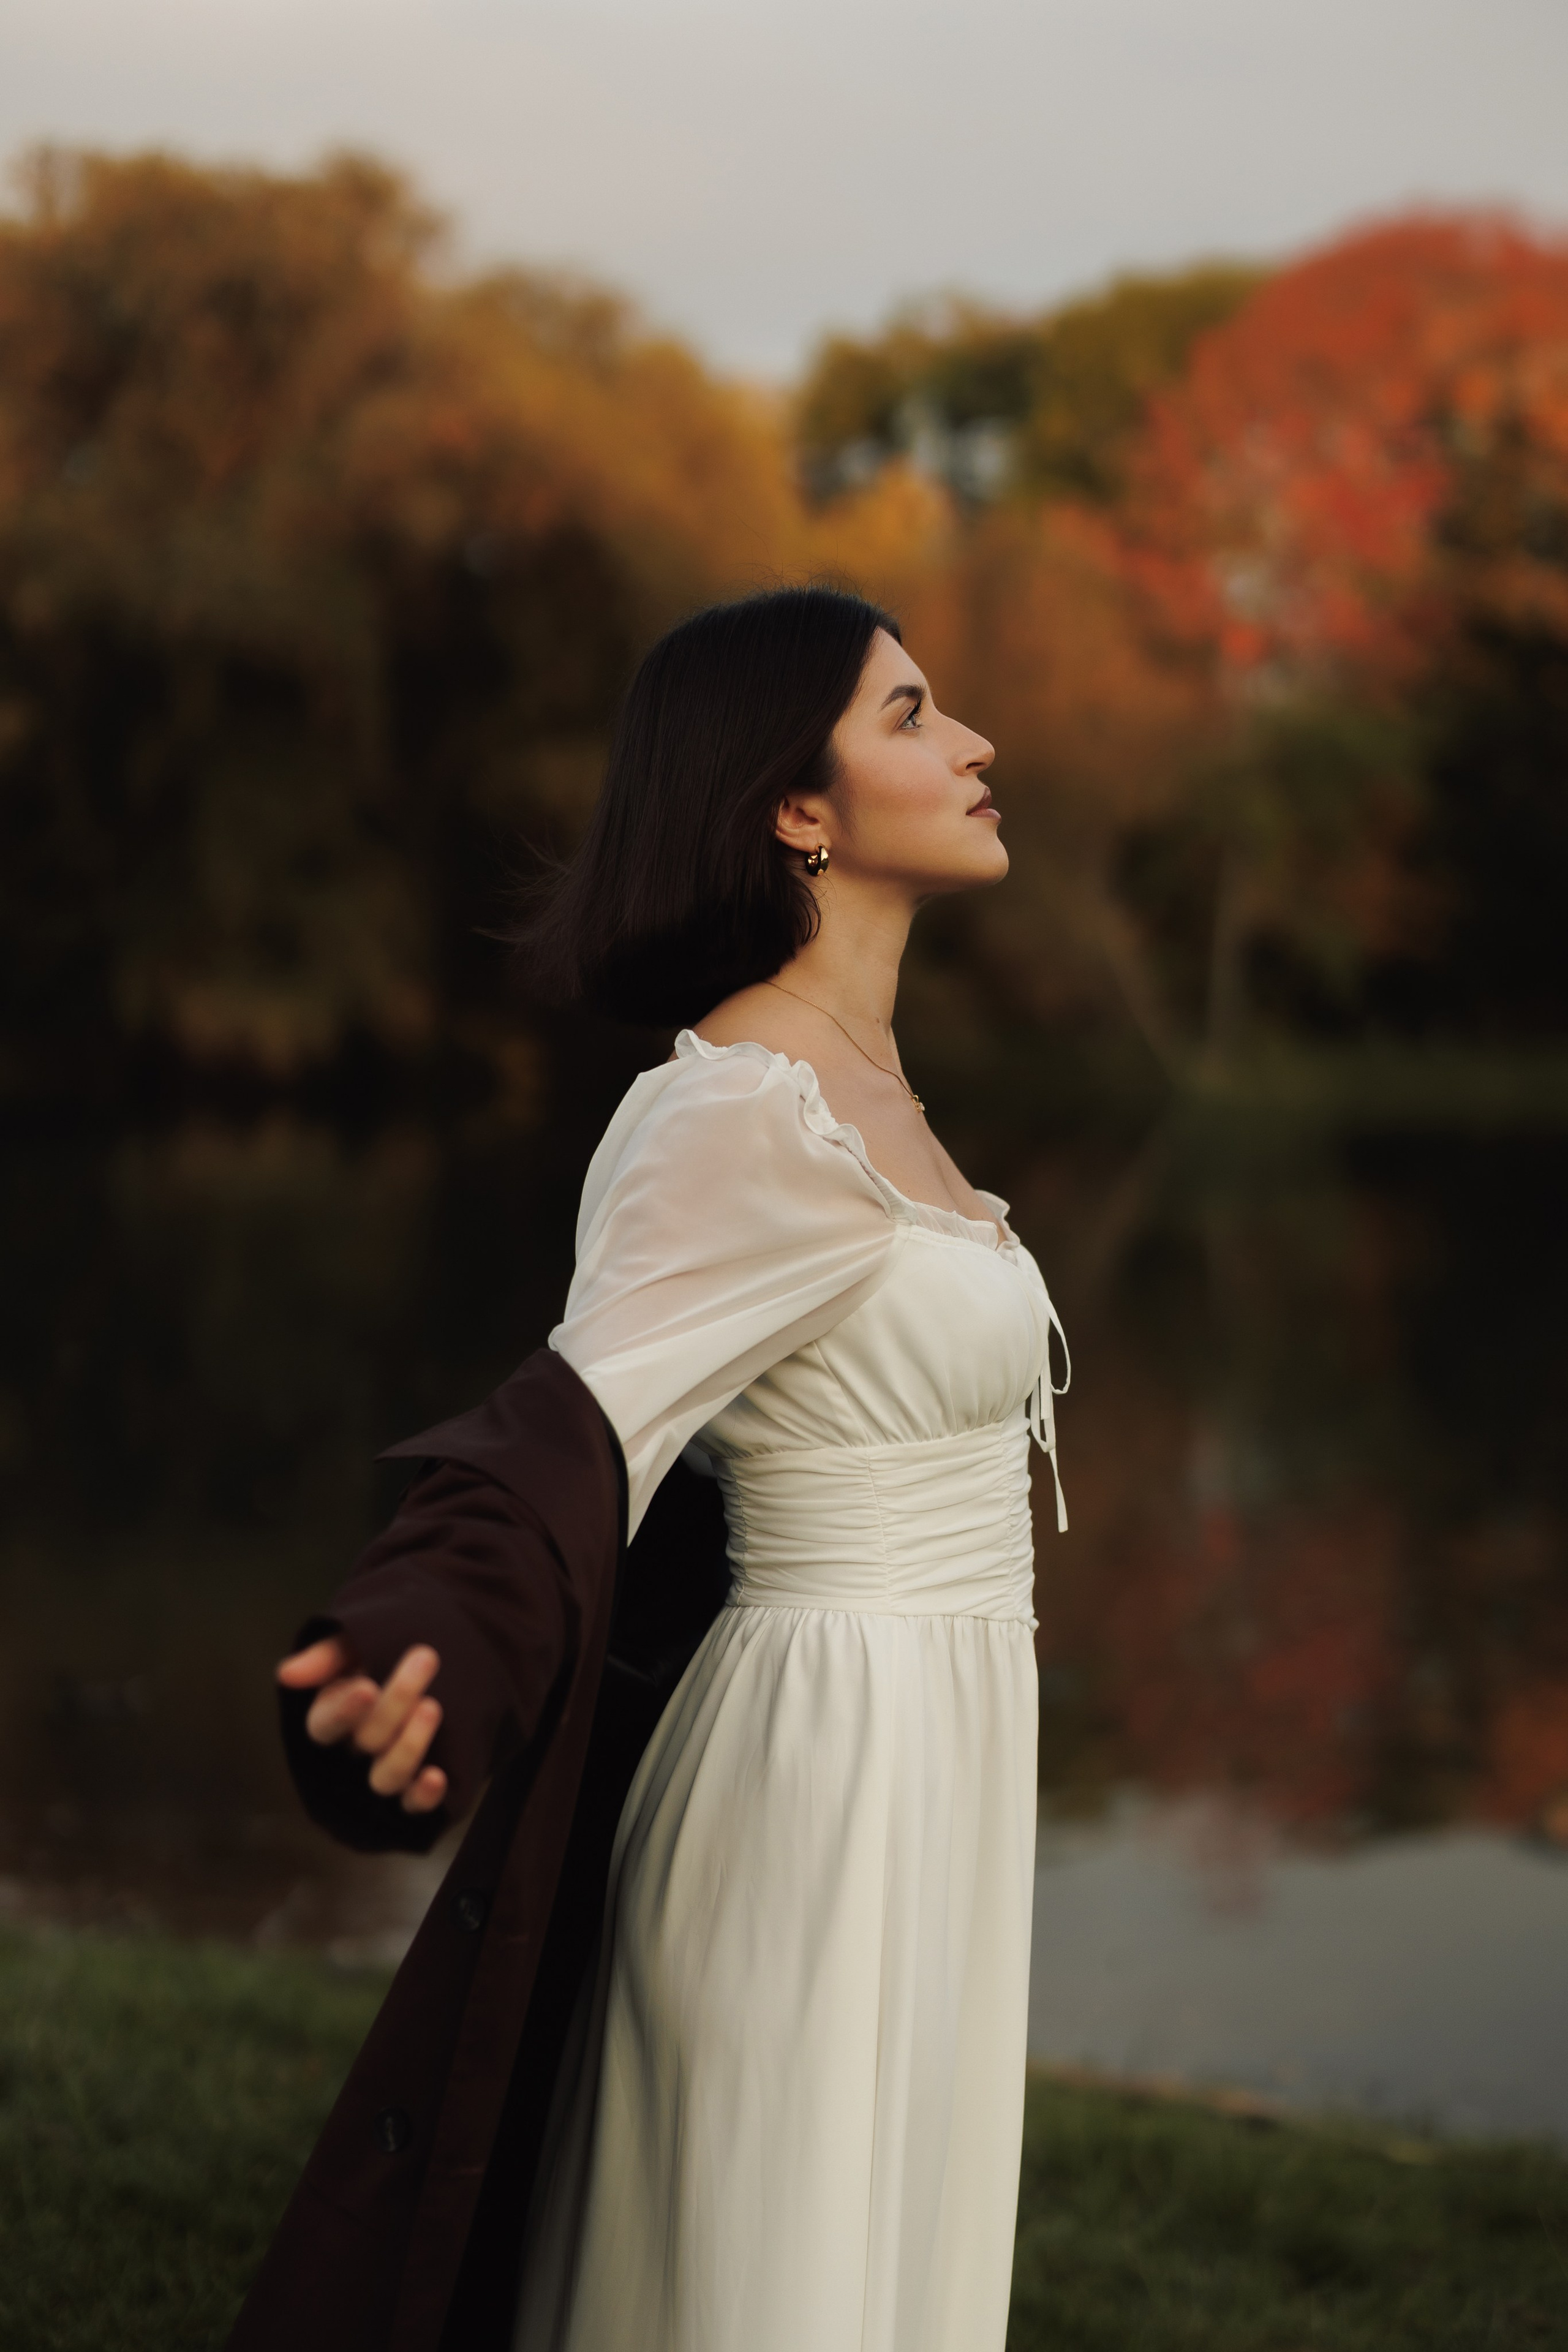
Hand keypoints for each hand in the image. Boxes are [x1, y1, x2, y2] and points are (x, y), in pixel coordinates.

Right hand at [276, 1638, 448, 1814]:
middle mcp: (353, 1755)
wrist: (430, 1664)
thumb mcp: (354, 1646)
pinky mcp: (414, 1794)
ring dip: (409, 1746)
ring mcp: (382, 1775)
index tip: (367, 1688)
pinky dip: (424, 1796)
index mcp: (331, 1718)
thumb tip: (287, 1674)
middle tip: (426, 1657)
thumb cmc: (382, 1655)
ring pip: (386, 1778)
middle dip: (396, 1701)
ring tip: (432, 1707)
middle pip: (366, 1741)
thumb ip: (326, 1656)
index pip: (324, 1725)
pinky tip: (437, 1776)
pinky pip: (415, 1807)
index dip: (344, 1711)